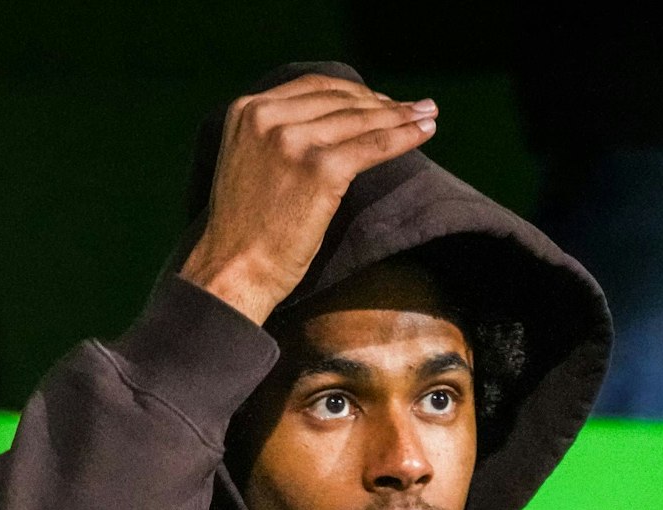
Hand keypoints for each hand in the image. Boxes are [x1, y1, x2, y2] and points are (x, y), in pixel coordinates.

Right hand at [178, 74, 437, 323]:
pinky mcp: (319, 168)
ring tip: (428, 115)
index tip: (383, 100)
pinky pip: (373, 145)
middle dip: (383, 103)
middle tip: (416, 107)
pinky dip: (404, 136)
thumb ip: (277, 135)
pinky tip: (425, 131)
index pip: (315, 86)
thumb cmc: (246, 229)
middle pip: (341, 99)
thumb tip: (332, 124)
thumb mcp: (250, 161)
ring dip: (402, 115)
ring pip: (362, 119)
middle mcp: (267, 116)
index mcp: (248, 109)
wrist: (233, 269)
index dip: (356, 92)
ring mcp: (293, 140)